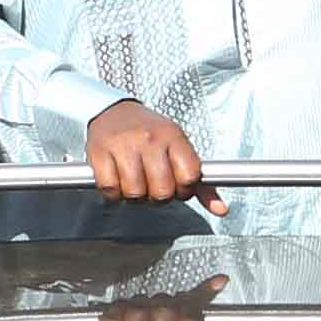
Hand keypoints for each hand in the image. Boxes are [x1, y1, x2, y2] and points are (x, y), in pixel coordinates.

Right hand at [81, 100, 215, 207]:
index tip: (176, 186)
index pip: (189, 177)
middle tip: (153, 187)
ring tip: (135, 183)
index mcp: (173, 136)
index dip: (183, 190)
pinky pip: (110, 189)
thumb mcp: (178, 149)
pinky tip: (118, 180)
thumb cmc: (149, 133)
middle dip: (158, 197)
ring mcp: (124, 145)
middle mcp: (150, 139)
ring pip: (135, 193)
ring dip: (135, 196)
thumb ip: (200, 183)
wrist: (112, 110)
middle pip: (162, 191)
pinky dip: (114, 193)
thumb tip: (220, 210)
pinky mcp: (99, 152)